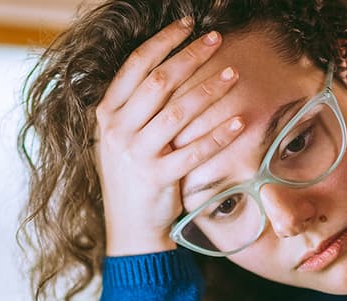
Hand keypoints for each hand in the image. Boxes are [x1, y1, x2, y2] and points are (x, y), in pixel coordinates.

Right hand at [94, 17, 245, 255]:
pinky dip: (219, 134)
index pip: (135, 65)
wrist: (129, 229)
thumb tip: (167, 66)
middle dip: (191, 56)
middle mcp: (117, 131)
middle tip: (217, 40)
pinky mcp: (157, 178)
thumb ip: (134, 106)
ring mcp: (135, 155)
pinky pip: (194, 151)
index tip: (188, 25)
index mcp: (106, 114)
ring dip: (210, 90)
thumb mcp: (120, 138)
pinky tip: (240, 120)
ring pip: (178, 112)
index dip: (164, 41)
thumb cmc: (132, 177)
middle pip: (159, 82)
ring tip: (234, 74)